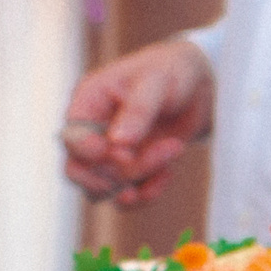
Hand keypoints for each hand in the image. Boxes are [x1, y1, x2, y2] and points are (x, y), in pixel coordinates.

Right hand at [60, 38, 213, 205]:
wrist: (199, 86)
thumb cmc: (172, 72)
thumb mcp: (156, 82)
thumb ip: (137, 111)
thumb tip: (118, 143)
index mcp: (89, 101)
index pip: (70, 138)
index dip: (88, 152)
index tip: (121, 153)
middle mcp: (93, 130)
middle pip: (78, 170)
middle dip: (112, 173)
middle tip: (141, 159)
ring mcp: (110, 154)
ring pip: (103, 189)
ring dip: (136, 181)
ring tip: (172, 150)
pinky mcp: (131, 171)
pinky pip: (128, 198)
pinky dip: (149, 193)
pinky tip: (169, 172)